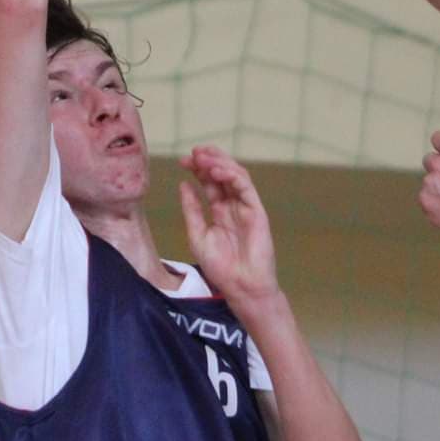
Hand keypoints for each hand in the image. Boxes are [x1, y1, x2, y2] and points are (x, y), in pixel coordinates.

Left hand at [178, 145, 278, 305]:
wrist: (241, 286)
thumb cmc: (221, 267)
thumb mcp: (197, 235)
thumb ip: (192, 210)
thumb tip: (183, 185)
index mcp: (219, 210)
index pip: (209, 182)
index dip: (197, 169)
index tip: (182, 161)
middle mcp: (233, 205)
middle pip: (222, 174)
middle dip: (208, 160)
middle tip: (193, 153)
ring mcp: (246, 206)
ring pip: (236, 176)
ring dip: (219, 163)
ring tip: (203, 158)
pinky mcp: (257, 211)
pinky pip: (246, 188)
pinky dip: (233, 176)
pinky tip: (218, 172)